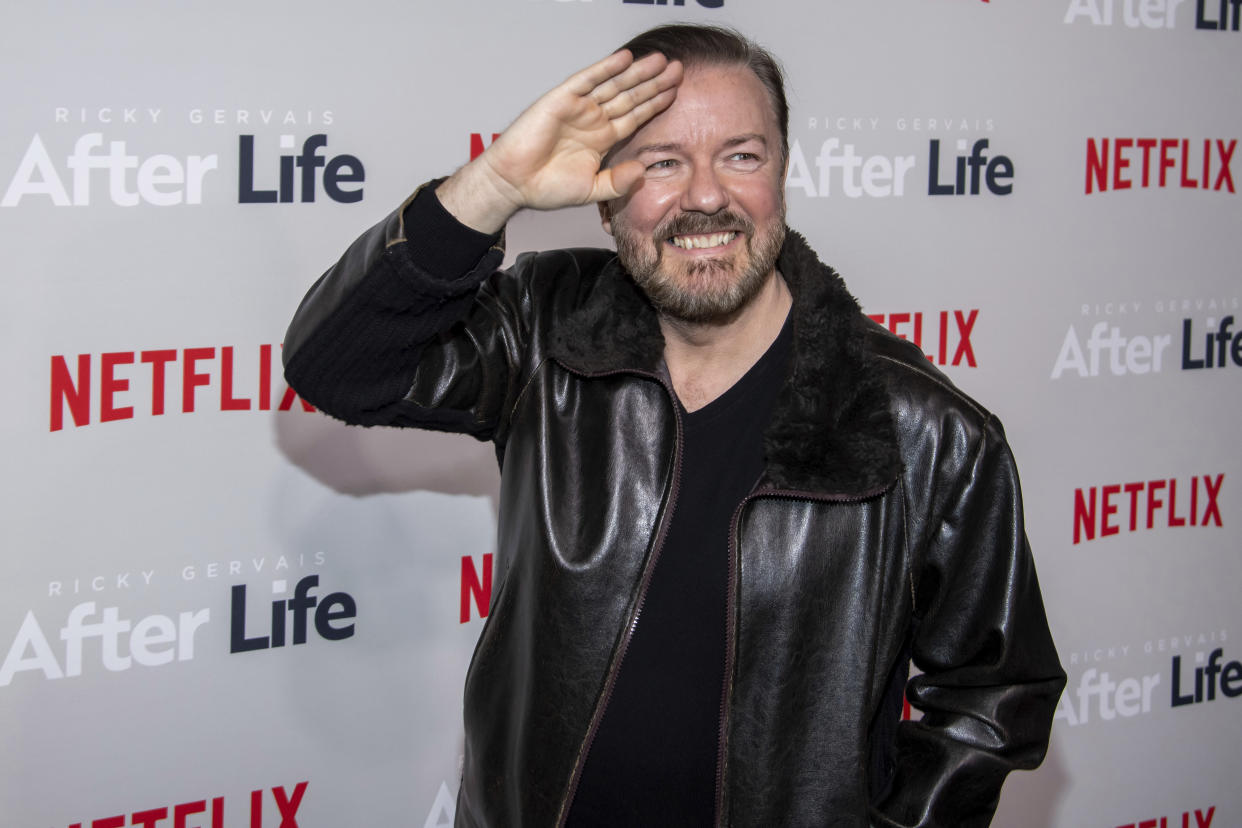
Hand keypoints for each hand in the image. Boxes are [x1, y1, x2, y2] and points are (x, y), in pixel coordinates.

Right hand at [438, 49, 682, 232]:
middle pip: (630, 96)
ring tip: (661, 60)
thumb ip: (618, 181)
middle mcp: (593, 119)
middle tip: (679, 69)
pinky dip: (605, 69)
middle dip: (654, 82)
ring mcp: (578, 107)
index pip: (635, 116)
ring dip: (637, 72)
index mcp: (602, 138)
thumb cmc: (547, 188)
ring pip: (614, 85)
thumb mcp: (593, 189)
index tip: (677, 93)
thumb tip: (643, 171)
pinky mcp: (561, 100)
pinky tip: (625, 59)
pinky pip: (587, 80)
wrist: (514, 183)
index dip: (656, 103)